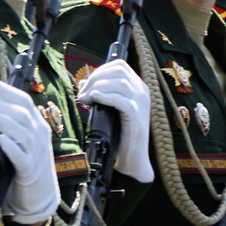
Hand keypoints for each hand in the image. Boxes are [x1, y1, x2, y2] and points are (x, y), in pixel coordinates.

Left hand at [0, 81, 61, 223]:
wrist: (39, 195)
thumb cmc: (25, 163)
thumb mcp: (22, 139)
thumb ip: (10, 123)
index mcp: (37, 124)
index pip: (23, 99)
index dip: (3, 90)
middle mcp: (39, 135)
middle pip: (21, 112)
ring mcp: (35, 152)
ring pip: (21, 130)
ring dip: (0, 120)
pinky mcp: (29, 171)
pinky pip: (20, 156)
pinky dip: (10, 146)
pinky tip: (0, 140)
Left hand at [75, 61, 153, 182]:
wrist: (132, 159)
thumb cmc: (119, 135)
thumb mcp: (109, 110)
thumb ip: (101, 95)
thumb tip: (83, 83)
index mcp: (138, 87)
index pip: (120, 65)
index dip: (100, 70)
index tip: (86, 84)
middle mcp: (142, 92)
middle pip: (118, 71)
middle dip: (96, 78)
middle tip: (82, 95)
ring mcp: (142, 104)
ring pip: (120, 83)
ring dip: (98, 87)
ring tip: (85, 100)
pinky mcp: (137, 117)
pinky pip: (121, 100)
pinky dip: (105, 97)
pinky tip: (94, 100)